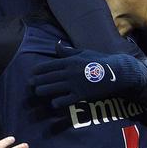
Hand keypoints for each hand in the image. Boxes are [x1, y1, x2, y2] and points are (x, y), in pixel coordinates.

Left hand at [30, 44, 144, 107]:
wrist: (116, 73)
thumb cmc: (100, 61)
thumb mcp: (83, 52)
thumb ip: (68, 52)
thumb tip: (56, 45)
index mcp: (70, 61)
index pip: (49, 66)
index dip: (38, 70)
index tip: (32, 73)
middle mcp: (69, 72)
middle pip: (48, 77)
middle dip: (37, 81)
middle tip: (30, 84)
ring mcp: (74, 84)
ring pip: (52, 88)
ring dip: (43, 91)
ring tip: (38, 92)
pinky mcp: (81, 95)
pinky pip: (64, 100)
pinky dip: (57, 102)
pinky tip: (54, 103)